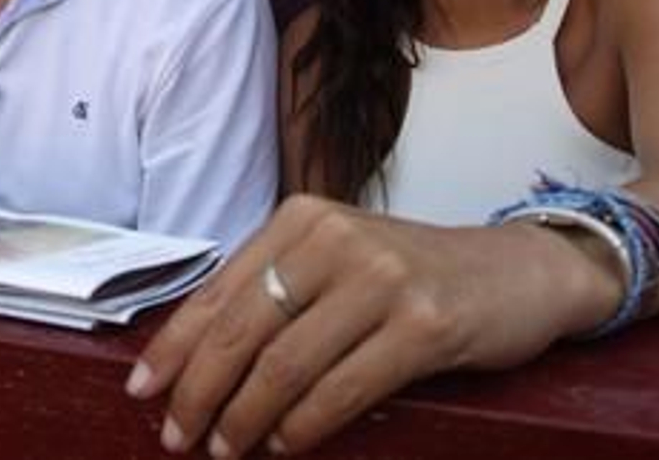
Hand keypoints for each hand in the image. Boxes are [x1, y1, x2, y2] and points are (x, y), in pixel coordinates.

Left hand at [127, 195, 619, 456]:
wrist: (517, 272)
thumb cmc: (413, 276)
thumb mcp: (337, 263)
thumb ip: (275, 293)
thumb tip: (195, 356)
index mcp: (301, 221)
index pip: (218, 290)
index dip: (173, 346)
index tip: (141, 389)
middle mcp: (335, 240)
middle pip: (241, 331)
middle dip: (199, 392)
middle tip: (176, 437)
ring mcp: (380, 280)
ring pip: (285, 366)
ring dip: (244, 420)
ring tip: (225, 450)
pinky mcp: (422, 325)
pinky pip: (341, 390)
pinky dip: (302, 428)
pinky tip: (284, 446)